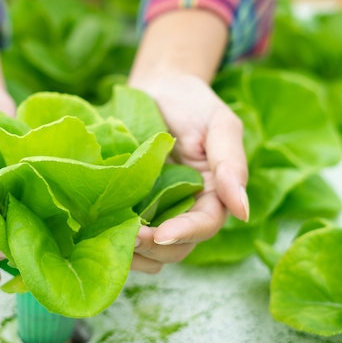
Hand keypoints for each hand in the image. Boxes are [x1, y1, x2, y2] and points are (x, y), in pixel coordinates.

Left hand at [127, 9, 248, 272]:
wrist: (157, 88)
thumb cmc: (193, 104)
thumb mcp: (220, 125)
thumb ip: (231, 165)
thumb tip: (243, 212)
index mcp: (213, 195)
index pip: (204, 225)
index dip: (184, 234)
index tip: (159, 235)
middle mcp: (185, 210)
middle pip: (177, 247)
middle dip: (154, 249)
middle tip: (128, 238)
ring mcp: (157, 211)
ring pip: (152, 252)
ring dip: (134, 254)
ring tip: (111, 241)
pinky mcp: (131, 208)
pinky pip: (127, 238)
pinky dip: (115, 242)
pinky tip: (98, 233)